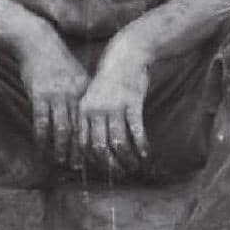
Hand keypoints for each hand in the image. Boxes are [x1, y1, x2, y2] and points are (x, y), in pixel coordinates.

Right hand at [16, 27, 92, 167]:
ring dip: (60, 148)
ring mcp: (57, 95)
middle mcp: (75, 95)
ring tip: (59, 161)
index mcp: (86, 91)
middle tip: (78, 167)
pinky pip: (41, 122)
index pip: (92, 122)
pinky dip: (41, 138)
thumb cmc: (58, 63)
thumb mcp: (77, 77)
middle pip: (80, 128)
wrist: (39, 43)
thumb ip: (82, 97)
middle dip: (79, 150)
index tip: (95, 157)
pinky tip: (40, 149)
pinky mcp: (39, 95)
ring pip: (61, 129)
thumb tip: (88, 120)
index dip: (93, 141)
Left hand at [73, 32, 154, 176]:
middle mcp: (96, 111)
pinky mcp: (131, 103)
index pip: (83, 144)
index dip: (92, 162)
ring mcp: (114, 107)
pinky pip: (136, 131)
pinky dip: (141, 146)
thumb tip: (92, 146)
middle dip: (110, 166)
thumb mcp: (93, 97)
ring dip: (127, 159)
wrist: (127, 55)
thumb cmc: (110, 80)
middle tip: (120, 174)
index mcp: (84, 111)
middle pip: (100, 148)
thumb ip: (90, 119)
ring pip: (118, 143)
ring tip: (135, 167)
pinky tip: (146, 153)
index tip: (102, 172)